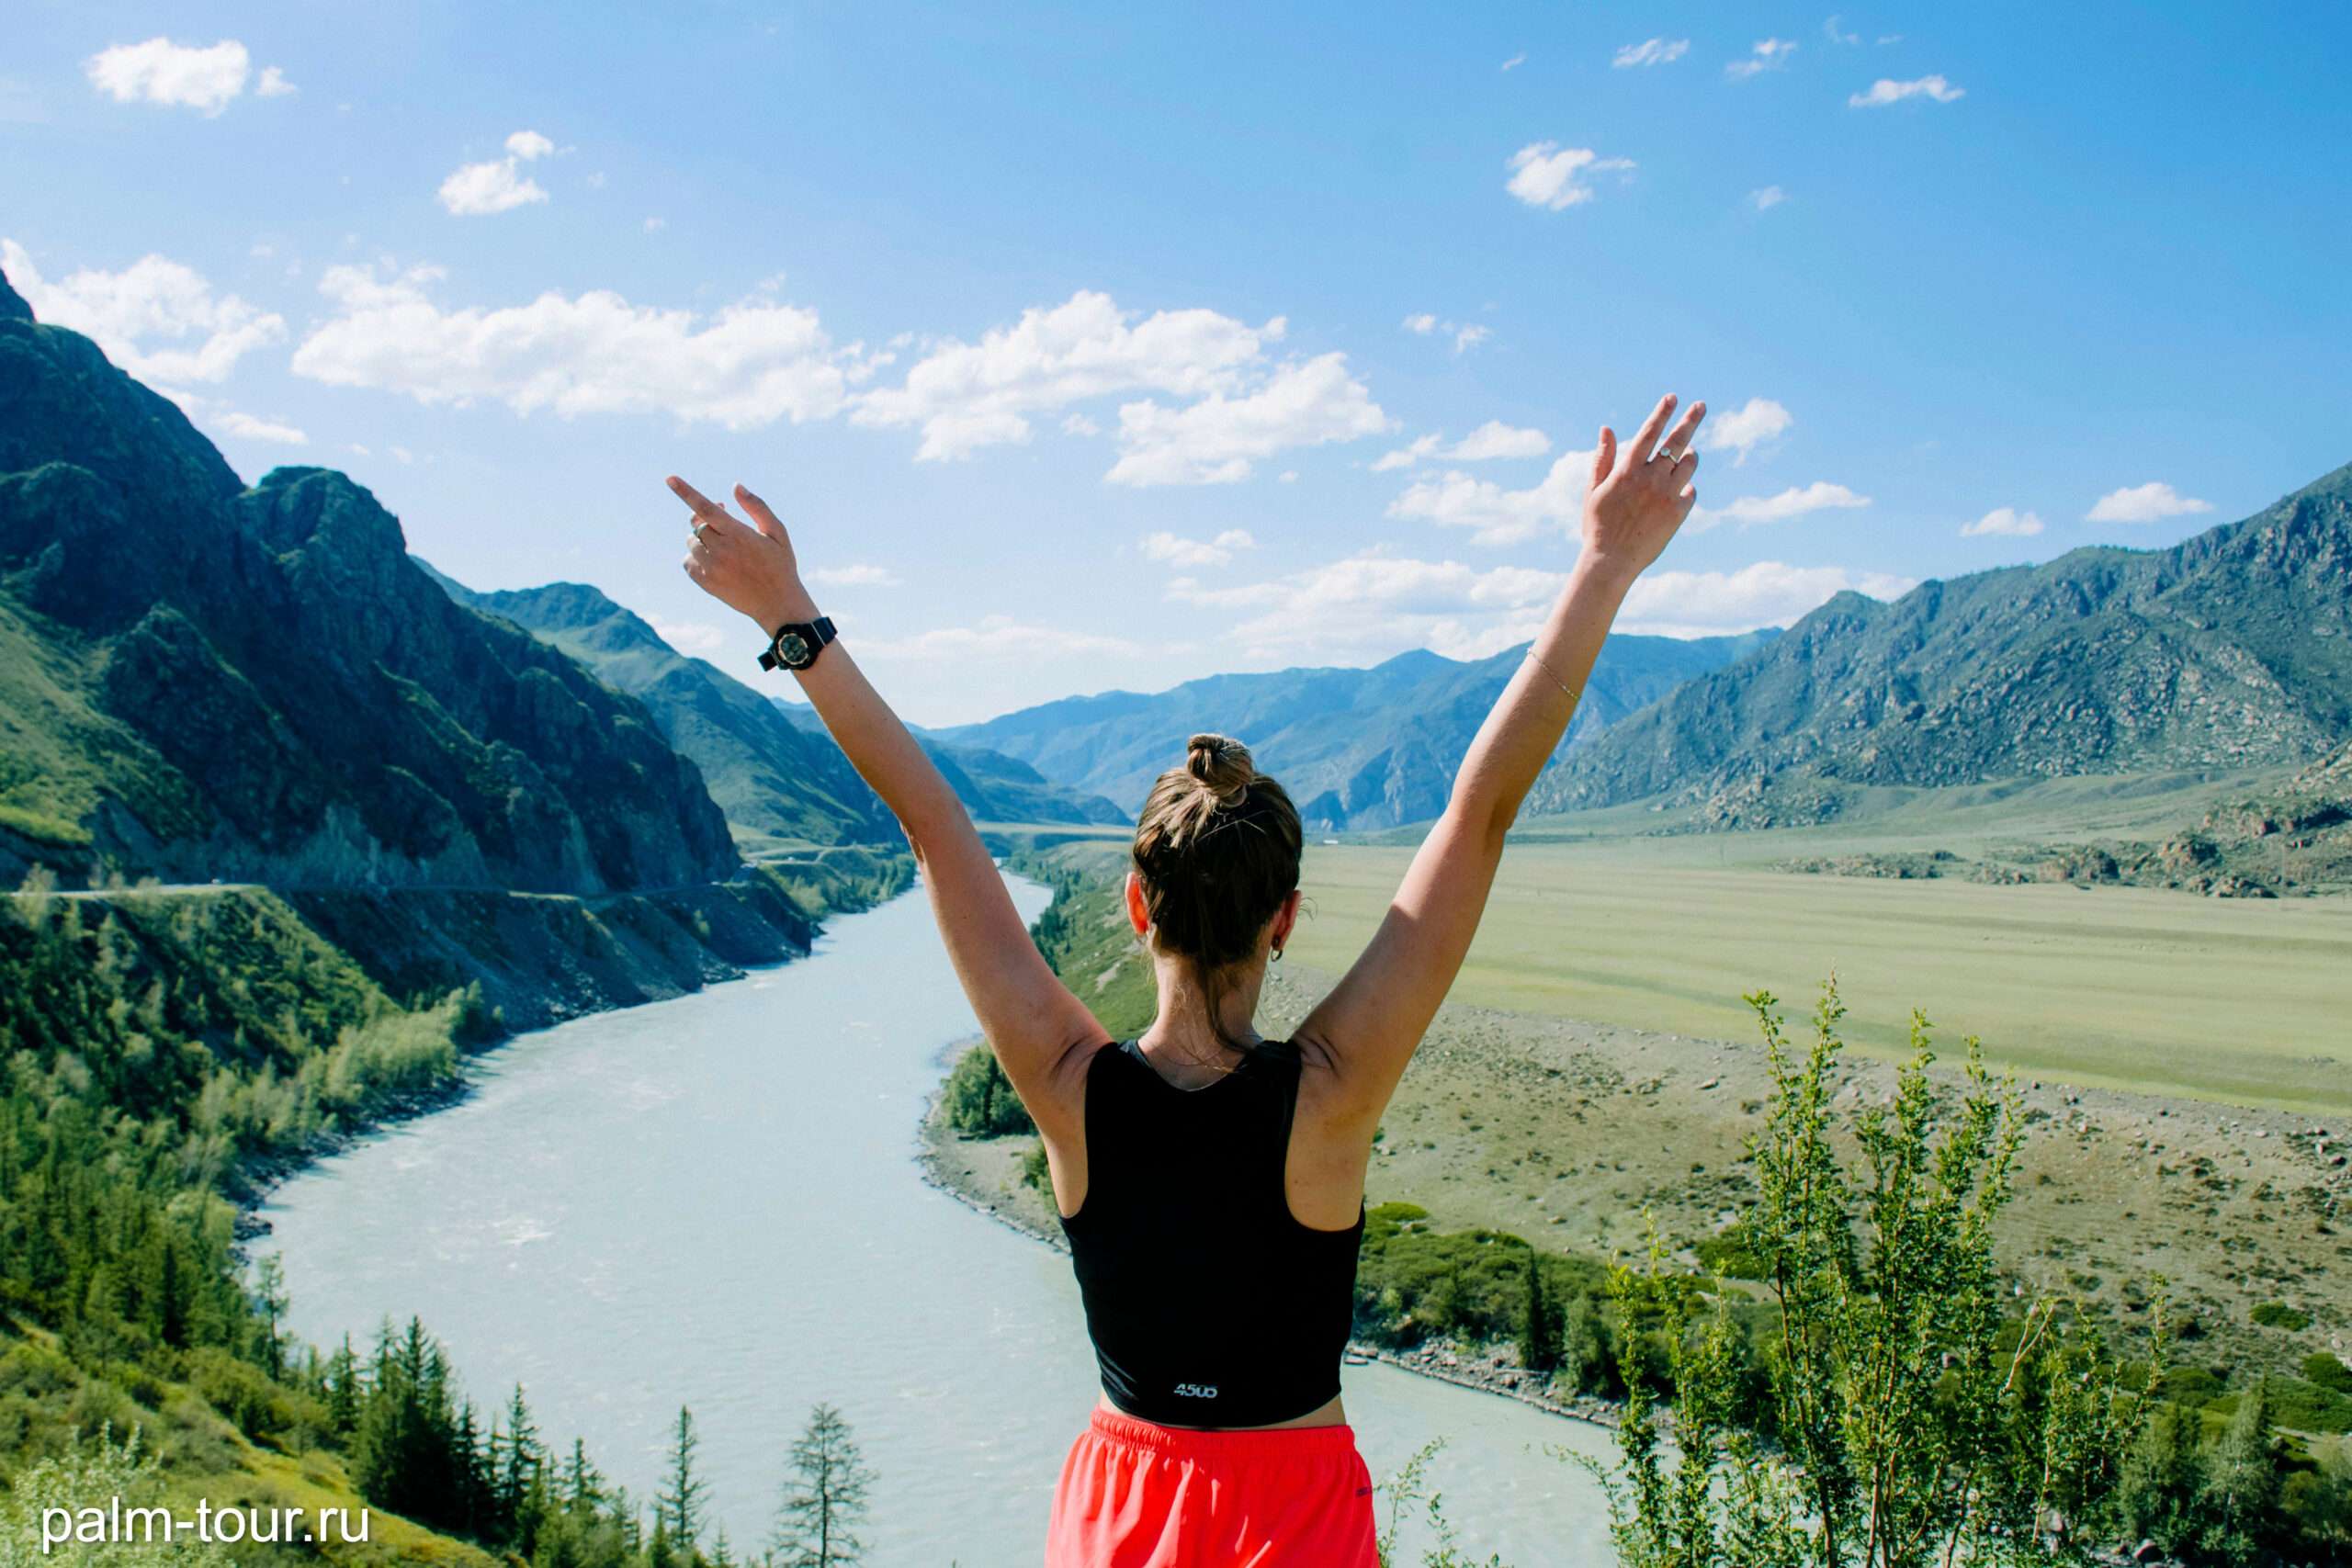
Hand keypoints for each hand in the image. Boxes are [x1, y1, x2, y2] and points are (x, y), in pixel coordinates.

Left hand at [668, 476, 818, 631]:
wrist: (778, 604)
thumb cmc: (780, 565)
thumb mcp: (777, 533)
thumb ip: (757, 507)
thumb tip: (736, 486)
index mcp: (738, 534)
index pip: (706, 508)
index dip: (686, 492)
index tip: (669, 478)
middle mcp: (722, 550)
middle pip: (697, 524)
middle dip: (705, 519)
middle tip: (722, 524)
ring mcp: (712, 568)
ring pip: (691, 542)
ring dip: (701, 539)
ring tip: (721, 547)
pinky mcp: (706, 583)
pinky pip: (688, 563)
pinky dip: (695, 558)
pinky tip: (713, 561)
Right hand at [1578, 394, 1704, 584]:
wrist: (1611, 562)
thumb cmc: (1598, 525)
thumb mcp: (1593, 490)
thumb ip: (1603, 458)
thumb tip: (1606, 428)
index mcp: (1628, 471)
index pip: (1649, 433)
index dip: (1661, 413)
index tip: (1672, 397)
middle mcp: (1650, 479)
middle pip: (1677, 441)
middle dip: (1690, 419)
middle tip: (1701, 405)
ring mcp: (1667, 495)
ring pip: (1689, 464)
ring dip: (1689, 455)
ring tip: (1686, 454)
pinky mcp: (1679, 513)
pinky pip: (1691, 491)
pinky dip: (1686, 487)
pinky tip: (1677, 491)